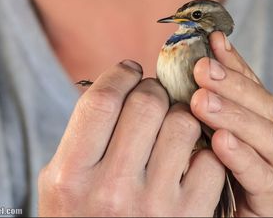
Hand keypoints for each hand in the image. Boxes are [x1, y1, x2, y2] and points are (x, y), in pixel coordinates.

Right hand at [38, 60, 224, 216]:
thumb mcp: (62, 183)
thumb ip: (83, 136)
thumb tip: (117, 83)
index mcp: (70, 177)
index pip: (100, 101)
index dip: (119, 75)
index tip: (129, 70)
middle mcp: (111, 190)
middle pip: (146, 103)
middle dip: (153, 88)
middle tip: (153, 95)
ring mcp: (155, 205)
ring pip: (183, 123)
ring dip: (180, 114)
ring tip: (172, 124)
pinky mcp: (190, 216)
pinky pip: (210, 158)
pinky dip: (204, 150)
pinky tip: (190, 158)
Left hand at [191, 32, 272, 216]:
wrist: (216, 217)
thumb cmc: (213, 171)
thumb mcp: (210, 129)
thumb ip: (212, 97)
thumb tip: (202, 51)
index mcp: (269, 123)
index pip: (254, 86)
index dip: (235, 63)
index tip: (212, 41)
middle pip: (264, 107)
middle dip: (232, 85)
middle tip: (200, 69)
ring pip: (268, 137)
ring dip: (234, 116)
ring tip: (202, 101)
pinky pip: (261, 177)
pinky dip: (241, 157)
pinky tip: (220, 141)